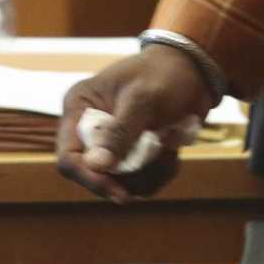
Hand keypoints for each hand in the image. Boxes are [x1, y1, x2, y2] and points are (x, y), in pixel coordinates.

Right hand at [54, 47, 212, 204]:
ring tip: (170, 148)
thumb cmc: (164, 73)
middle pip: (96, 176)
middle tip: (161, 157)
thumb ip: (120, 132)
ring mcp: (112, 146)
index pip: (69, 156)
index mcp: (80, 107)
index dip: (90, 178)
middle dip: (130, 176)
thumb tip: (96, 165)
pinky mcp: (132, 156)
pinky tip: (173, 153)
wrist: (194, 71)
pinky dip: (160, 174)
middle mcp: (90, 130)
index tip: (119, 192)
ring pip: (120, 185)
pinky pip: (140, 184)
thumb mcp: (143, 99)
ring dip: (150, 175)